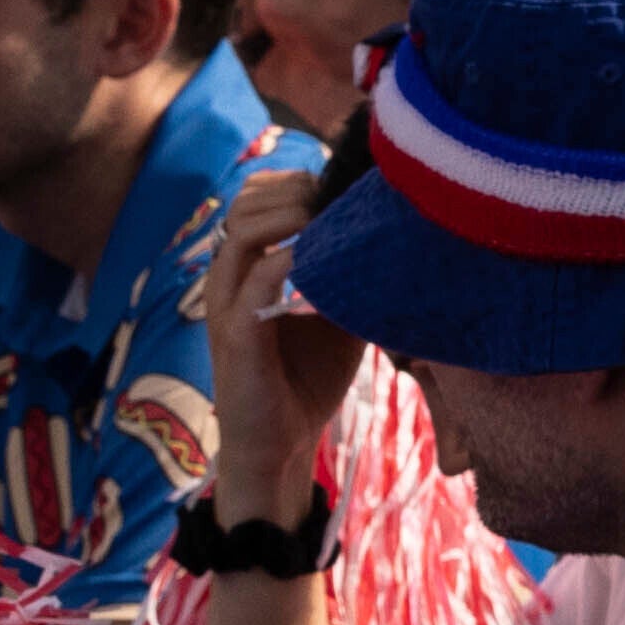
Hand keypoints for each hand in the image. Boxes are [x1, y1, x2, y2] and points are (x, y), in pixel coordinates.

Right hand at [192, 162, 356, 500]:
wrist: (282, 443)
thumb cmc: (308, 375)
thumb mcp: (338, 313)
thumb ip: (351, 273)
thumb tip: (398, 234)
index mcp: (247, 267)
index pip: (254, 197)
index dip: (294, 181)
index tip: (340, 184)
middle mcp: (229, 278)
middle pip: (245, 202)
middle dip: (296, 190)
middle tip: (341, 199)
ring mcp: (226, 305)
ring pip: (242, 231)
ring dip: (292, 215)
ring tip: (334, 220)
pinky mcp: (236, 336)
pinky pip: (256, 280)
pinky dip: (292, 261)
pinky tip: (328, 261)